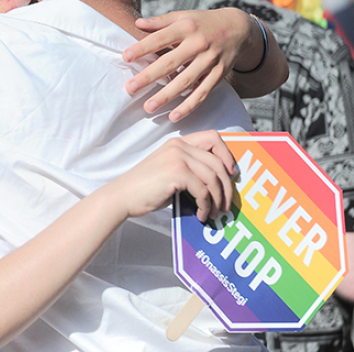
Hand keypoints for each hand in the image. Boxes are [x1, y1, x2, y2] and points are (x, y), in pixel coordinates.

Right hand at [113, 130, 235, 222]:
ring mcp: (177, 158)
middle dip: (226, 186)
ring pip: (213, 177)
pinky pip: (203, 191)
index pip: (213, 137)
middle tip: (225, 203)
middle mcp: (179, 146)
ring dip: (218, 199)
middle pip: (218, 161)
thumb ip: (191, 169)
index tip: (231, 173)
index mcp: (178, 142)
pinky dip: (206, 206)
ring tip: (214, 212)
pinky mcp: (176, 173)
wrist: (122, 196)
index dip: (227, 155)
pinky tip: (201, 215)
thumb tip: (218, 182)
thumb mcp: (169, 170)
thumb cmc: (145, 188)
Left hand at [123, 8, 252, 121]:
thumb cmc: (203, 22)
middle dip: (149, 76)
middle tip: (130, 88)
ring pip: (186, 81)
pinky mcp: (218, 75)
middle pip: (170, 63)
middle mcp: (198, 44)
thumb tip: (137, 24)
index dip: (142, 48)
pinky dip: (189, 105)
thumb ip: (161, 22)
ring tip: (148, 107)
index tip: (125, 57)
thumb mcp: (184, 16)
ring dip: (166, 96)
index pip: (160, 38)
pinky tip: (174, 116)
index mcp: (187, 27)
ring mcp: (210, 61)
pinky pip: (203, 93)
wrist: (239, 28)